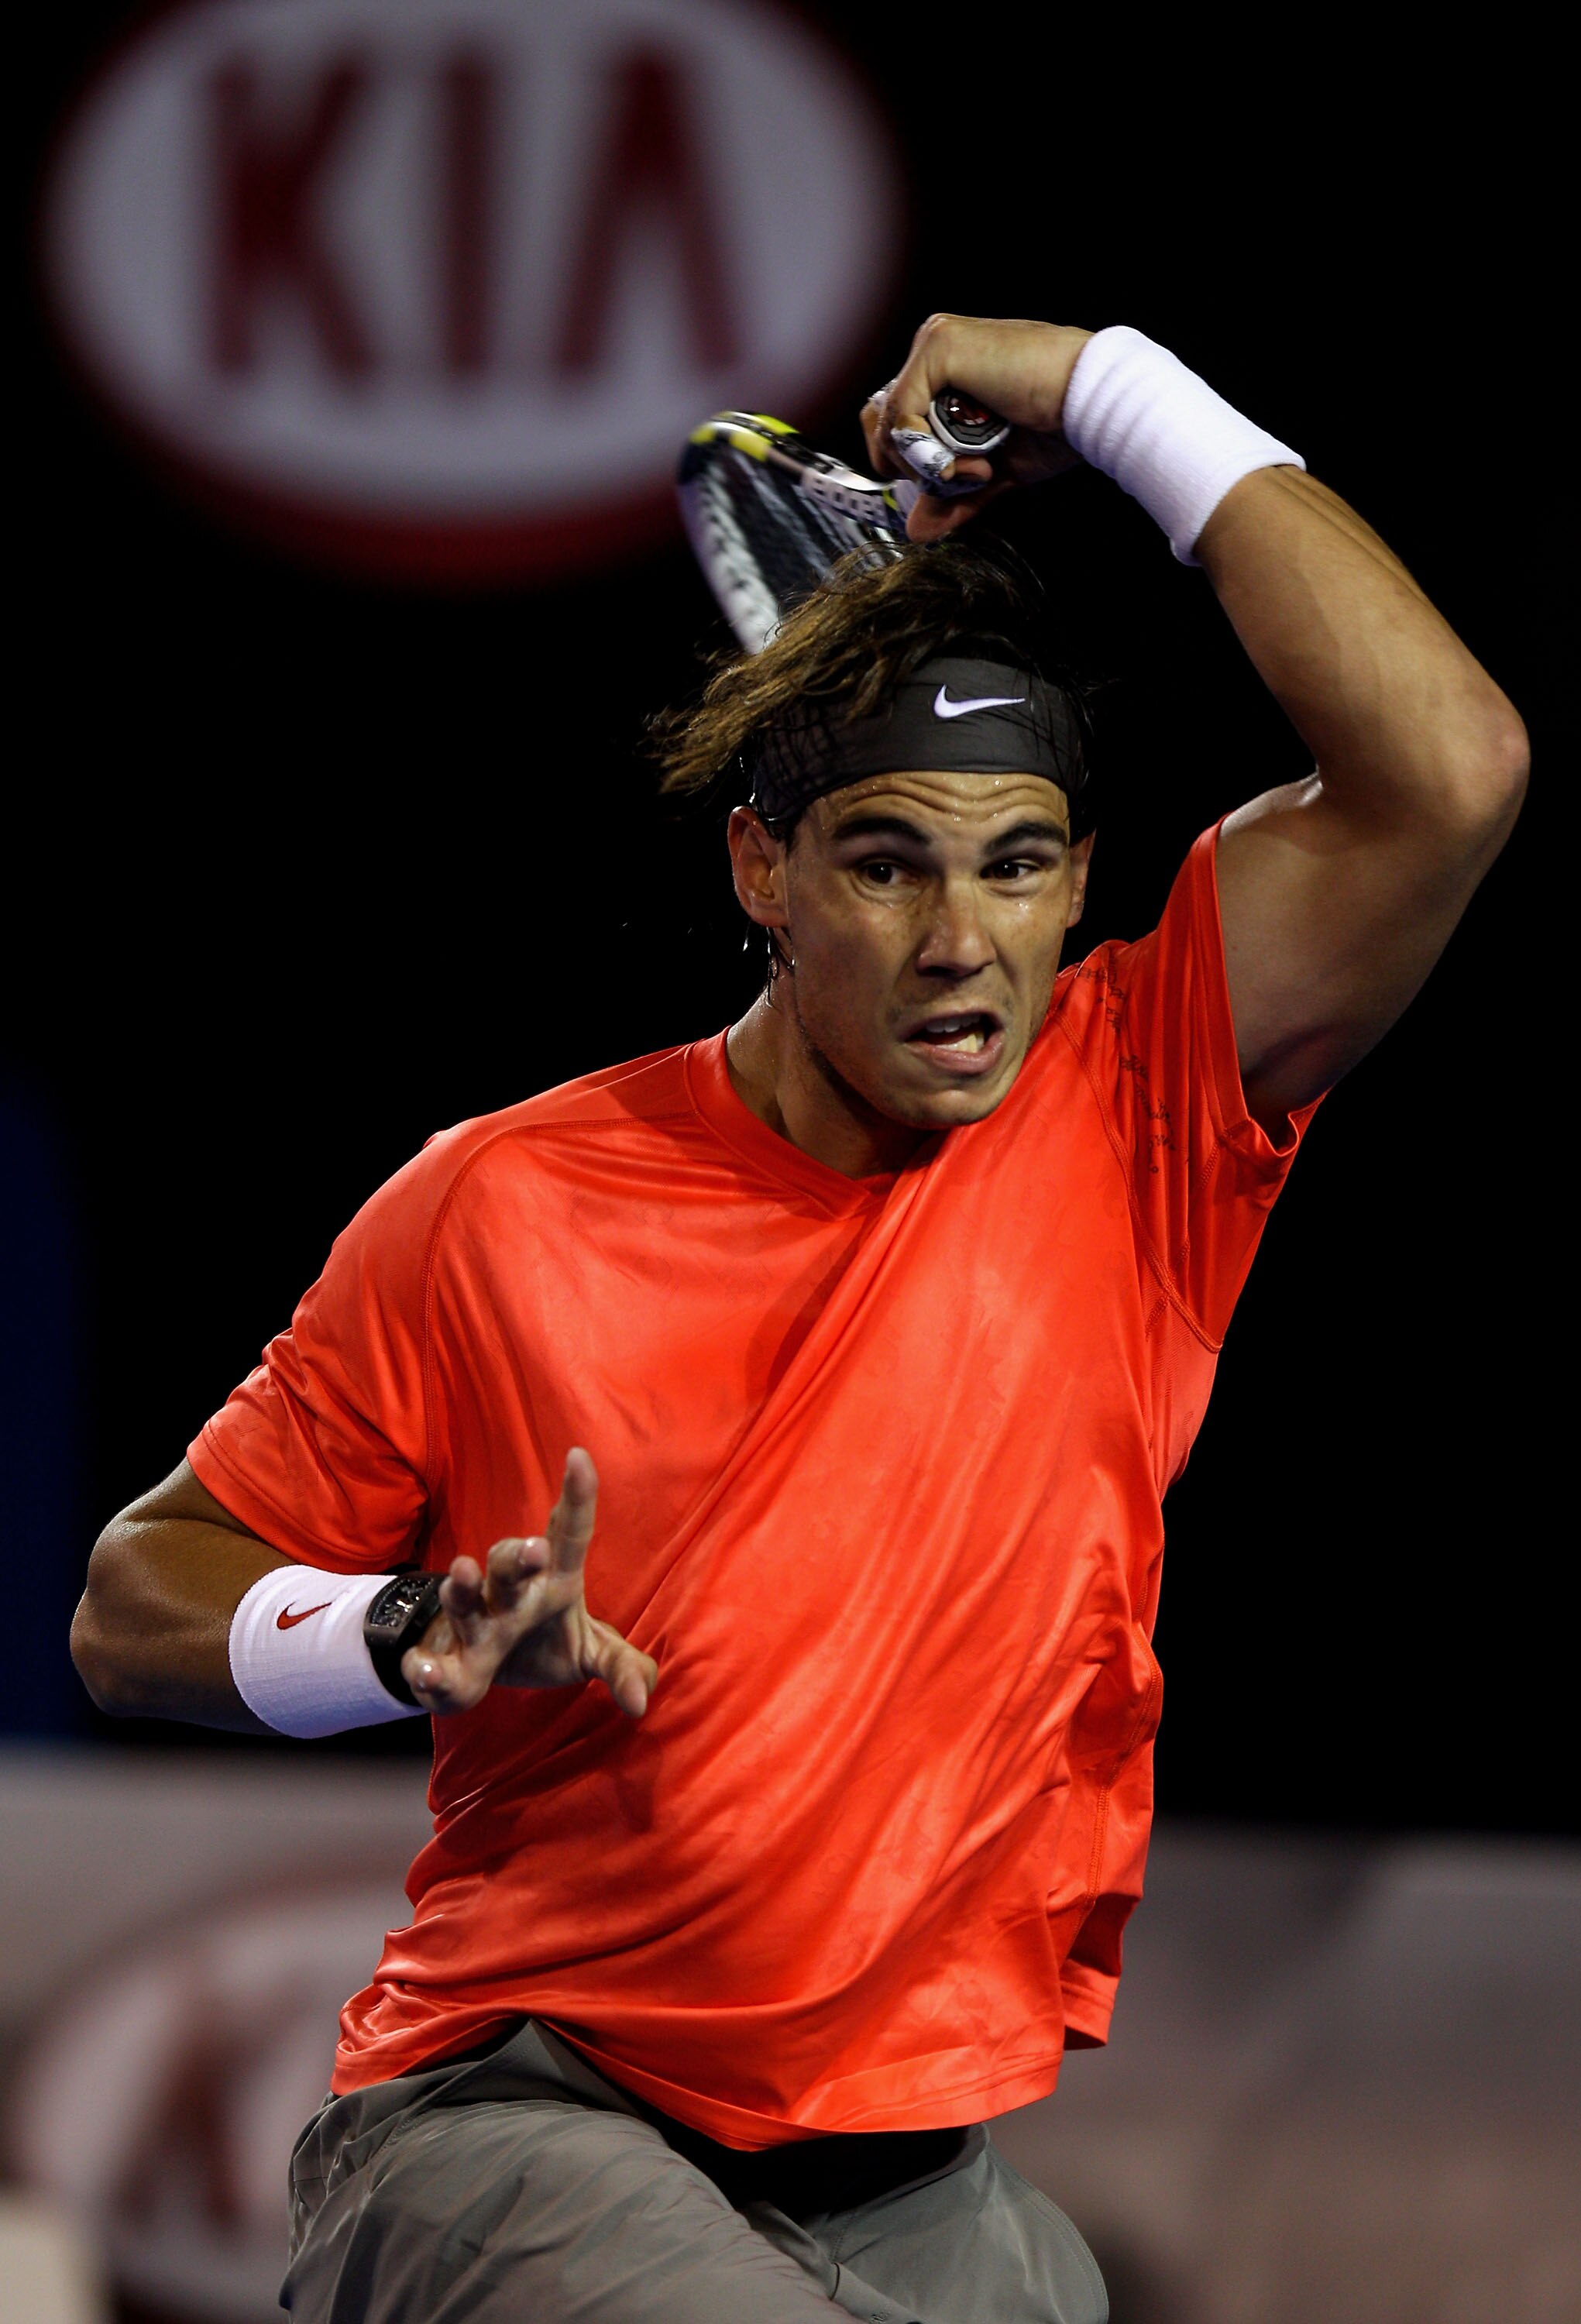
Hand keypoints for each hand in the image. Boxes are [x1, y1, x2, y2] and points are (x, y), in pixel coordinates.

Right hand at [402, 1449, 655, 1718]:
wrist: (475, 1670)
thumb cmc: (544, 1644)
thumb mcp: (591, 1654)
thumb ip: (623, 1668)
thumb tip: (640, 1703)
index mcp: (553, 1582)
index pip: (569, 1534)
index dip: (576, 1497)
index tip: (580, 1457)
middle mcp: (509, 1594)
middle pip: (510, 1563)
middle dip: (518, 1555)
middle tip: (535, 1550)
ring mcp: (472, 1624)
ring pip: (463, 1598)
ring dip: (460, 1587)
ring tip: (463, 1574)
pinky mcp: (444, 1664)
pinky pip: (430, 1664)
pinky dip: (427, 1670)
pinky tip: (429, 1674)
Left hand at [862, 313, 1093, 541]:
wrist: (1091, 402)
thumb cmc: (1057, 425)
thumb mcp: (994, 470)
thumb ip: (952, 495)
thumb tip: (915, 531)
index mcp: (946, 370)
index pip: (892, 419)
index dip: (910, 462)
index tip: (954, 481)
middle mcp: (935, 350)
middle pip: (880, 420)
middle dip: (913, 466)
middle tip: (964, 478)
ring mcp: (935, 344)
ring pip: (889, 421)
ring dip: (928, 462)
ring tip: (980, 468)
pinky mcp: (940, 347)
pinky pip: (901, 413)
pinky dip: (929, 450)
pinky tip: (976, 461)